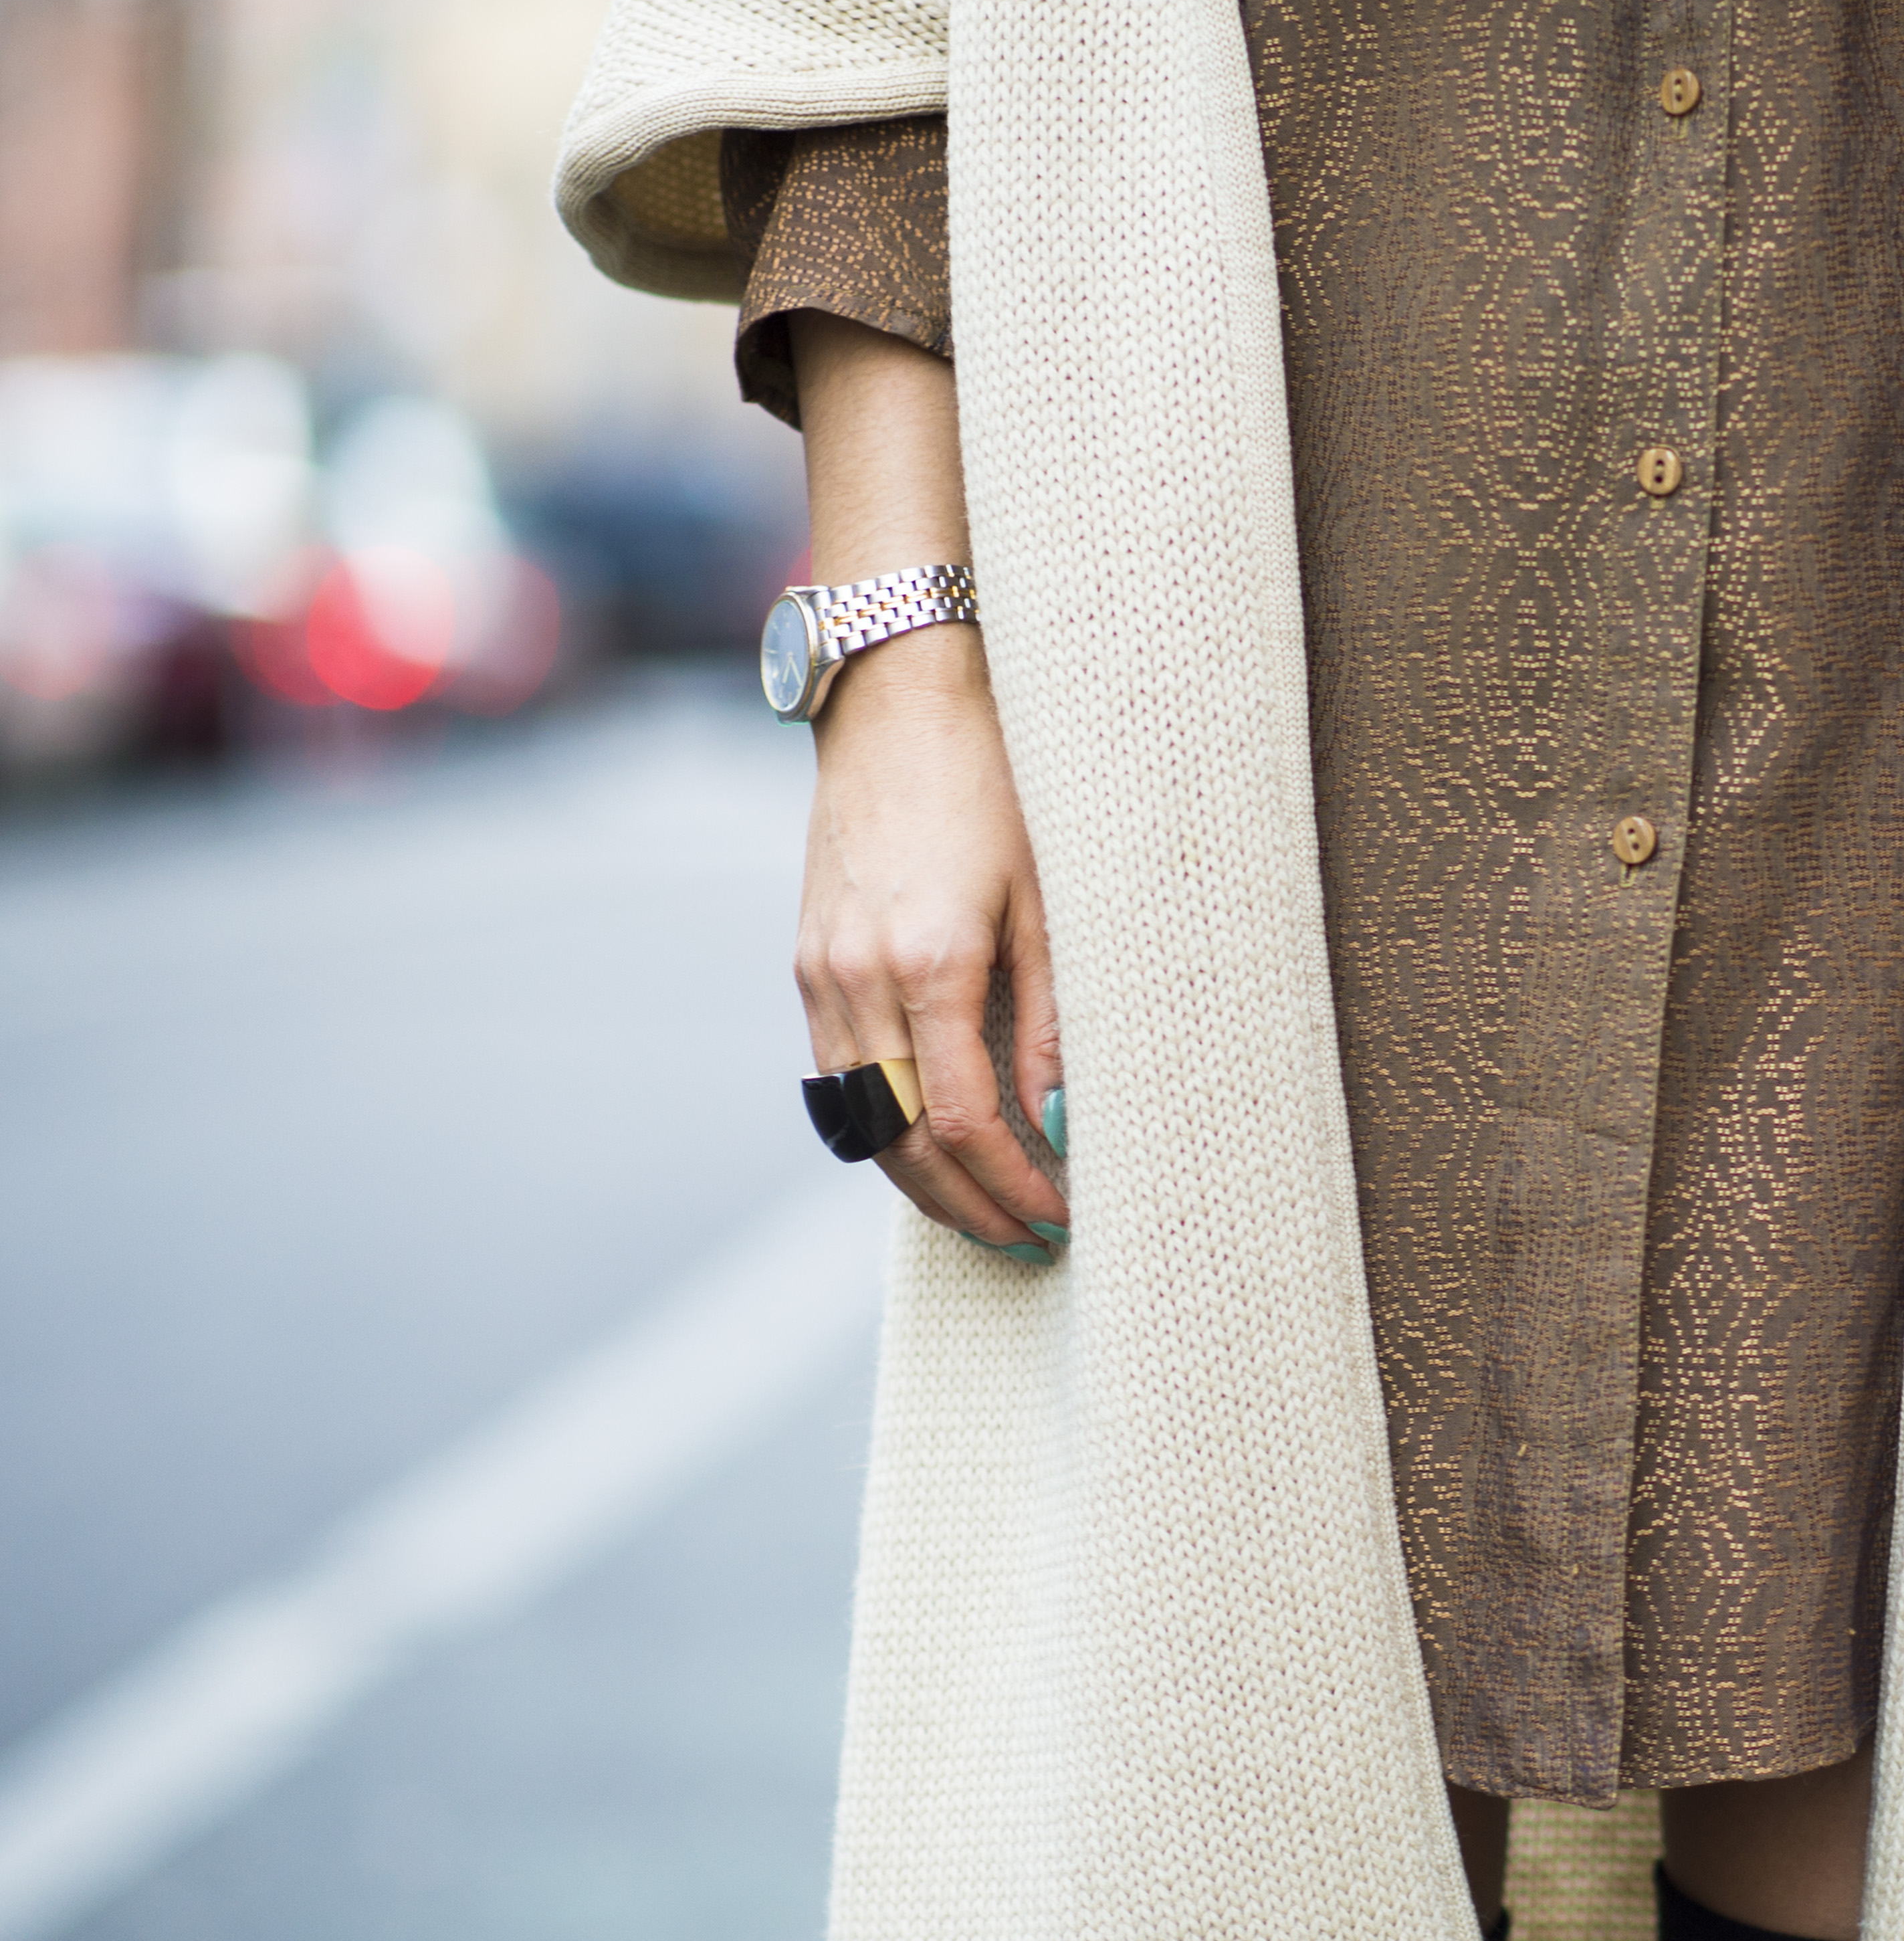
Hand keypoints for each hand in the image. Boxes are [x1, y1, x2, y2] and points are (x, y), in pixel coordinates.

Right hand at [798, 623, 1068, 1249]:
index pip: (970, 1122)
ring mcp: (820, 974)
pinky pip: (837, 1078)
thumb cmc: (994, 786)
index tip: (1061, 1217)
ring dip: (924, 1183)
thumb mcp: (1047, 900)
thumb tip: (1059, 1123)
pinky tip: (932, 1145)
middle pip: (908, 1142)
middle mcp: (858, 980)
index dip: (1016, 1186)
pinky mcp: (805, 963)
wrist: (899, 700)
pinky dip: (884, 1128)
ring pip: (864, 1122)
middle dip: (970, 1206)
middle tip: (1030, 1240)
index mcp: (930, 964)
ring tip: (987, 1214)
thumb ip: (1053, 1020)